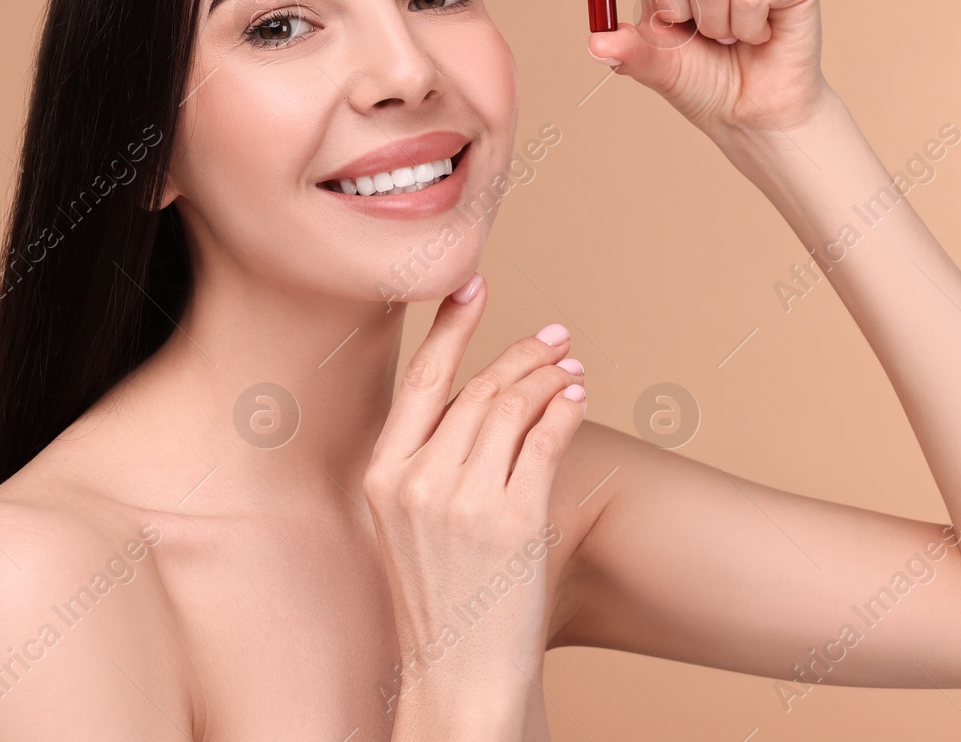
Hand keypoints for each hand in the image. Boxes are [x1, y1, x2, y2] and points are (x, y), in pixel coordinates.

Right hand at [363, 273, 585, 734]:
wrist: (460, 675)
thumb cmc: (440, 596)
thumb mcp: (407, 523)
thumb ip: (429, 459)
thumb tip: (478, 392)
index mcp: (383, 476)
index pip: (421, 381)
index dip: (450, 326)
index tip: (473, 285)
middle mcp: (418, 482)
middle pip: (479, 388)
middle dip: (523, 354)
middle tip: (555, 336)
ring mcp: (465, 501)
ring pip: (515, 406)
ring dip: (550, 376)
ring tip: (571, 366)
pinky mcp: (512, 520)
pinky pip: (545, 439)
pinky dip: (565, 408)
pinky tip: (577, 396)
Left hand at [571, 0, 829, 139]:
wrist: (755, 107)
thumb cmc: (704, 76)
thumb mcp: (655, 65)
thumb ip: (629, 51)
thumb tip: (598, 44)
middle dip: (672, 2)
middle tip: (694, 24)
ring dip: (714, 23)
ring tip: (730, 30)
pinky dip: (747, 28)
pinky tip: (758, 31)